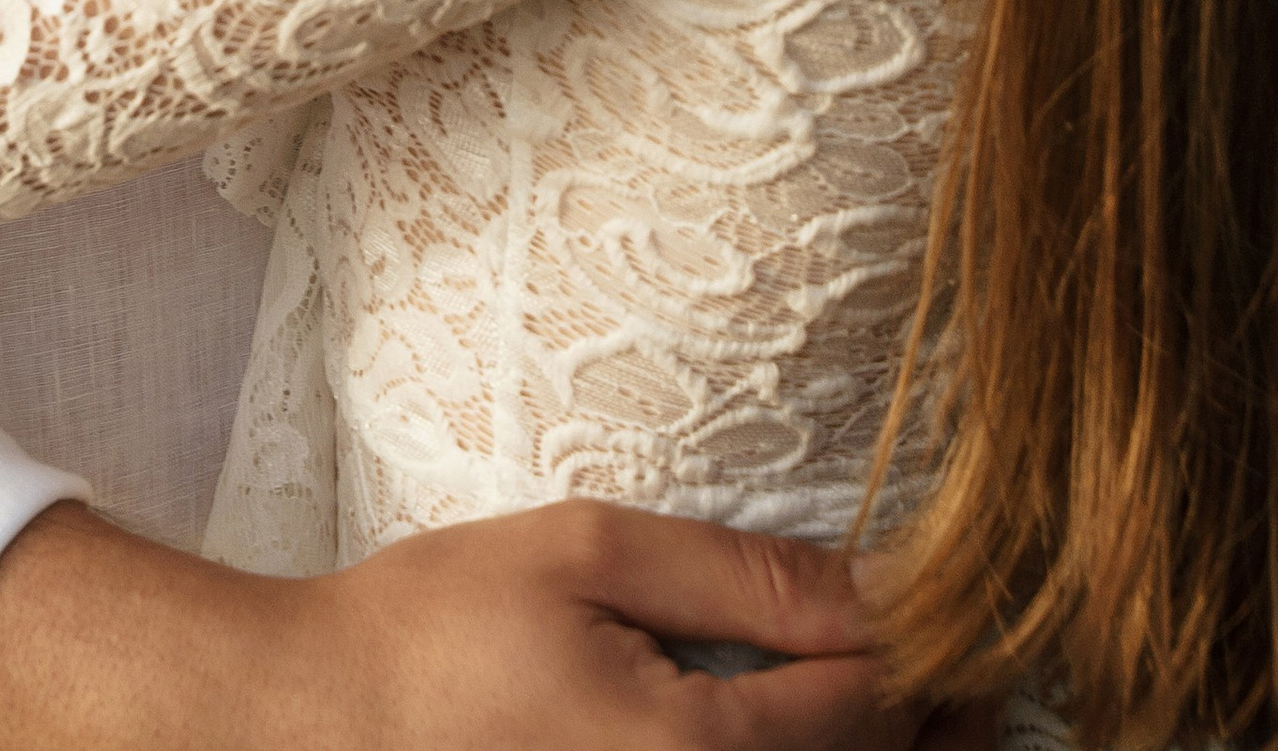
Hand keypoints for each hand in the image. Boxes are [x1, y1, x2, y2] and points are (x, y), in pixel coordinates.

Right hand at [0, 500, 996, 750]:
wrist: (317, 728)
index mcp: (693, 750)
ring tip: (901, 693)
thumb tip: (866, 588)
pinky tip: (800, 718)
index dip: (931, 645)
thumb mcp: (582, 552)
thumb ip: (731, 574)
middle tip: (965, 655)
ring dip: (864, 739)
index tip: (964, 595)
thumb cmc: (434, 629)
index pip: (871, 706)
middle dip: (922, 713)